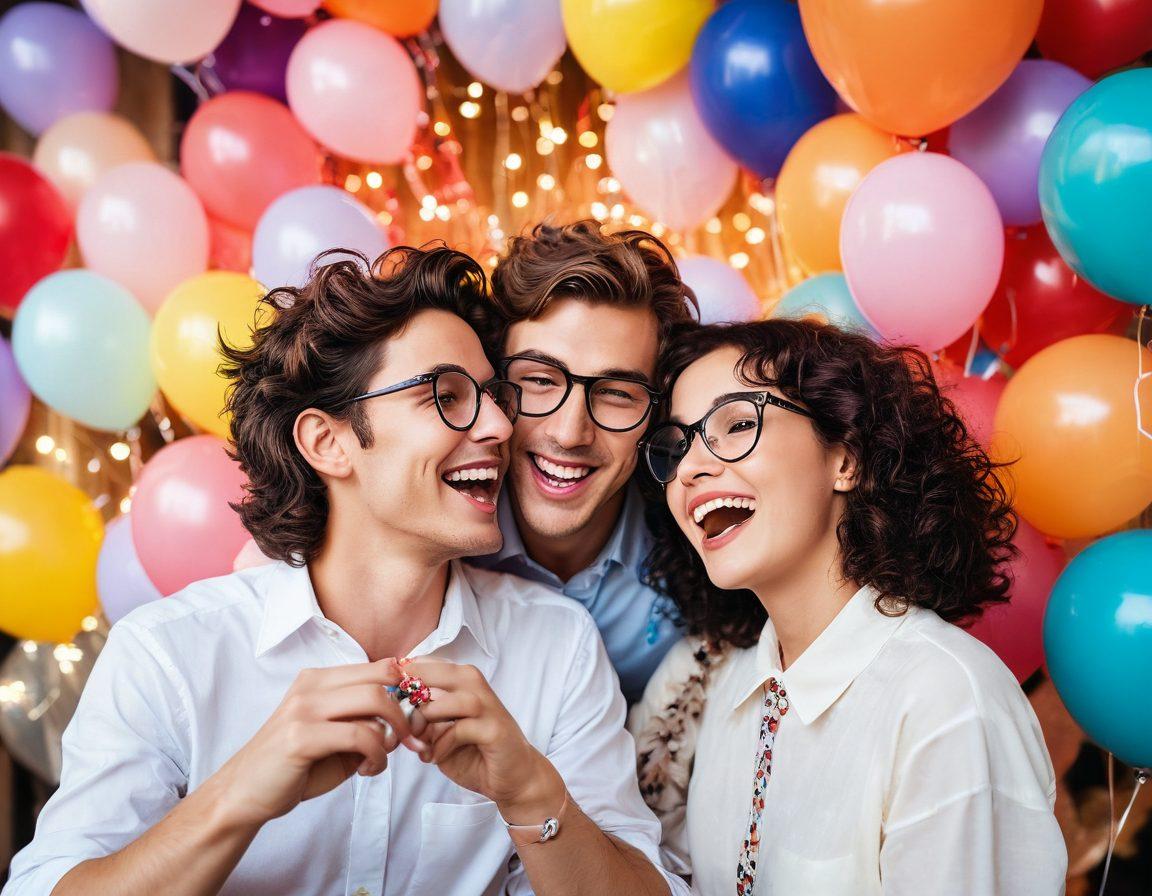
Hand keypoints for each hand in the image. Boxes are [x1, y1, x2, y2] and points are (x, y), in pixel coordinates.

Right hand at [208, 659, 417, 830]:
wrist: (244, 793)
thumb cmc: (295, 766)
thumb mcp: (335, 737)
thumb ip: (365, 722)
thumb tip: (405, 719)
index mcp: (319, 679)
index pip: (378, 667)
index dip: (405, 690)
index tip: (412, 718)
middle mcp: (311, 686)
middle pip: (381, 679)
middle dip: (405, 712)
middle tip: (408, 740)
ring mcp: (304, 709)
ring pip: (374, 701)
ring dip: (391, 735)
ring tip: (381, 759)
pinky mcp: (301, 737)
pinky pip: (359, 735)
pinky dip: (376, 755)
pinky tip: (368, 770)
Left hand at [405, 659, 565, 822]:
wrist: (513, 775)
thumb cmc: (475, 750)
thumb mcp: (441, 729)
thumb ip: (423, 716)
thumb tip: (394, 708)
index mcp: (461, 679)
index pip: (424, 664)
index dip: (402, 683)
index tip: (393, 706)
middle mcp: (474, 685)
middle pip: (432, 674)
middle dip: (409, 700)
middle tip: (404, 724)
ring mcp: (486, 705)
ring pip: (443, 702)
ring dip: (424, 725)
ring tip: (419, 743)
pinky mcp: (493, 728)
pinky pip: (457, 730)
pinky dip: (440, 746)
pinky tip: (435, 757)